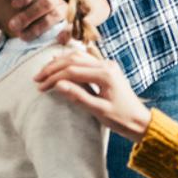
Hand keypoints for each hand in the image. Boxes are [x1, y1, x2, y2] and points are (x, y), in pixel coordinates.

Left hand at [7, 0, 110, 40]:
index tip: (14, 4)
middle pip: (46, 2)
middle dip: (28, 15)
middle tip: (12, 25)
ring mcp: (75, 5)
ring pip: (57, 15)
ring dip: (39, 27)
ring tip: (23, 36)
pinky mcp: (84, 17)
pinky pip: (76, 26)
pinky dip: (68, 33)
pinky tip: (59, 40)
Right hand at [35, 49, 151, 140]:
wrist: (141, 121)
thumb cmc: (122, 119)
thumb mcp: (99, 111)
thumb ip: (79, 96)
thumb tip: (58, 85)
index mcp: (105, 74)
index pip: (72, 71)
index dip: (54, 78)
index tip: (41, 87)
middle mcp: (106, 65)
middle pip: (72, 60)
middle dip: (52, 69)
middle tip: (37, 79)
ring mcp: (106, 65)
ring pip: (77, 56)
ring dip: (58, 63)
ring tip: (44, 72)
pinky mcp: (105, 68)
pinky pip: (84, 59)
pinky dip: (69, 61)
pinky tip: (58, 63)